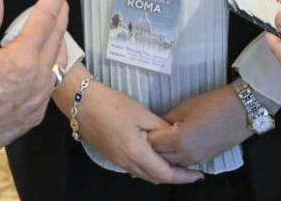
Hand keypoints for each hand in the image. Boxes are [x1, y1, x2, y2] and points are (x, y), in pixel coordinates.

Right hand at [0, 0, 70, 156]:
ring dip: (58, 37)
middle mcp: (37, 79)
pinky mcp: (35, 114)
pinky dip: (50, 62)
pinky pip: (51, 82)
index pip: (46, 17)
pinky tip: (42, 57)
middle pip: (58, 36)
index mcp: (21, 60)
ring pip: (59, 60)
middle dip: (59, 11)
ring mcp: (39, 99)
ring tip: (53, 22)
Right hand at [58, 69, 202, 184]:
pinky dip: (149, 168)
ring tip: (177, 164)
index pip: (165, 173)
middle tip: (191, 169)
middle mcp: (127, 163)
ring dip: (162, 173)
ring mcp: (118, 161)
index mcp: (136, 153)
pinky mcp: (112, 157)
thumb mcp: (141, 113)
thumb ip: (160, 128)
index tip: (199, 174)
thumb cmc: (112, 105)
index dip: (184, 176)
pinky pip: (135, 169)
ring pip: (145, 175)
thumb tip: (175, 137)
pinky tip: (156, 157)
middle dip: (175, 176)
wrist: (81, 103)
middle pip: (155, 178)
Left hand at [147, 85, 250, 166]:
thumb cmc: (214, 105)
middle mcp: (185, 154)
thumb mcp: (185, 107)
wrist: (240, 112)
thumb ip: (167, 119)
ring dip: (164, 152)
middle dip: (153, 145)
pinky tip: (176, 143)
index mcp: (178, 140)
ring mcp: (195, 159)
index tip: (145, 126)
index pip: (152, 143)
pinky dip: (175, 156)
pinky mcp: (203, 160)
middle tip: (151, 132)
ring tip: (163, 137)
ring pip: (170, 162)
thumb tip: (156, 126)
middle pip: (159, 155)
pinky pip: (182, 162)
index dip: (147, 134)